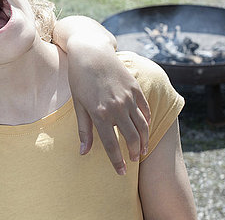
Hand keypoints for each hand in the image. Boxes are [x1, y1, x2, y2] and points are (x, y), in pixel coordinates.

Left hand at [67, 40, 150, 174]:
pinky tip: (145, 129)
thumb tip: (83, 153)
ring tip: (141, 150)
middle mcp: (117, 107)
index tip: (120, 172)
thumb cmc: (79, 79)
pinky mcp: (136, 89)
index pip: (111, 144)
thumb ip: (84, 129)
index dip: (117, 161)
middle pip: (130, 138)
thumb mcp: (78, 104)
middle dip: (133, 153)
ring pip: (142, 126)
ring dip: (143, 140)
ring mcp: (128, 98)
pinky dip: (146, 121)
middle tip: (132, 161)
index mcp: (100, 113)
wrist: (91, 52)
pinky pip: (145, 110)